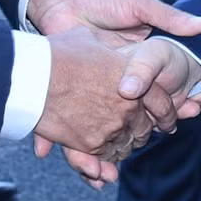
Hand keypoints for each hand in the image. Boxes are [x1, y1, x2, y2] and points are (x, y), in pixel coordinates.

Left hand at [26, 0, 200, 183]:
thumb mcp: (140, 6)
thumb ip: (170, 18)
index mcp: (135, 63)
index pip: (157, 93)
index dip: (170, 107)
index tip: (189, 111)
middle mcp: (114, 80)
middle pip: (128, 116)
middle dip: (135, 136)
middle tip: (148, 141)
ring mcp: (89, 88)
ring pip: (95, 126)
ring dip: (94, 151)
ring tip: (100, 171)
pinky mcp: (66, 92)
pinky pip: (62, 121)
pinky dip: (56, 141)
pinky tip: (50, 153)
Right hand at [31, 25, 156, 187]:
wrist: (33, 76)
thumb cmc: (59, 53)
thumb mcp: (89, 39)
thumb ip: (106, 49)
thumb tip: (108, 48)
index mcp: (132, 77)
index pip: (162, 101)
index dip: (167, 113)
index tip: (167, 122)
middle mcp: (128, 104)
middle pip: (145, 128)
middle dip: (142, 132)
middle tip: (138, 135)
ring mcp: (111, 125)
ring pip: (126, 145)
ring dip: (123, 147)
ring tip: (118, 147)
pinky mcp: (91, 143)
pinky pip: (106, 157)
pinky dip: (104, 161)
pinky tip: (100, 158)